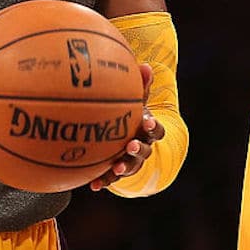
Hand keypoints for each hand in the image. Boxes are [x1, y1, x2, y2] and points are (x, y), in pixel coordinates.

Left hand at [90, 63, 164, 191]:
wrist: (128, 138)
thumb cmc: (131, 115)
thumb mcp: (136, 101)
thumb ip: (141, 86)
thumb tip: (145, 65)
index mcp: (147, 131)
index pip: (156, 130)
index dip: (153, 127)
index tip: (147, 121)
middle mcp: (142, 147)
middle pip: (145, 150)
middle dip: (138, 148)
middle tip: (130, 145)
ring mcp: (130, 161)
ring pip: (131, 167)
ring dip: (124, 167)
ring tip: (116, 167)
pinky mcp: (116, 171)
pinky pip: (110, 177)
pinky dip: (104, 181)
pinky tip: (93, 185)